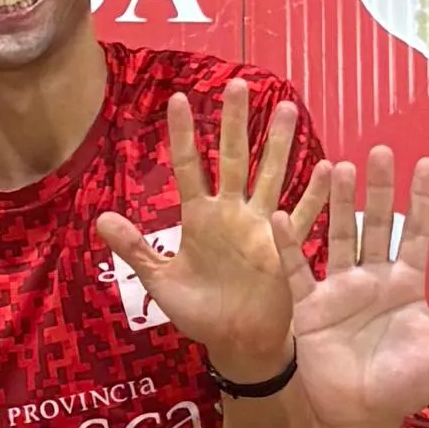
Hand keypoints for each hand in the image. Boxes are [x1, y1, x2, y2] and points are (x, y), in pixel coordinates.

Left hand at [93, 89, 305, 373]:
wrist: (237, 343)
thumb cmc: (200, 313)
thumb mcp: (160, 281)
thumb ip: (135, 248)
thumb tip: (100, 216)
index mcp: (199, 217)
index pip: (188, 165)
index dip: (183, 134)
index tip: (178, 99)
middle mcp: (231, 212)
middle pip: (233, 158)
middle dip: (235, 123)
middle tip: (239, 84)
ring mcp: (261, 225)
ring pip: (271, 175)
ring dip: (279, 144)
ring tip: (287, 108)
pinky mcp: (285, 246)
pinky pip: (303, 215)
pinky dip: (315, 194)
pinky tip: (328, 168)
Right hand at [287, 152, 428, 427]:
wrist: (361, 417)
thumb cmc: (405, 387)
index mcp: (407, 284)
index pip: (416, 232)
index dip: (421, 200)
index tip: (425, 163)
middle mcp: (374, 278)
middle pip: (377, 224)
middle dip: (379, 189)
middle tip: (380, 151)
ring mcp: (340, 289)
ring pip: (340, 236)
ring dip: (338, 204)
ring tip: (337, 167)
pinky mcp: (311, 307)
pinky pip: (299, 271)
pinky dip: (290, 246)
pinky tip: (283, 217)